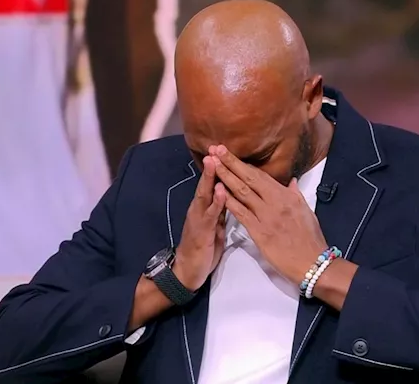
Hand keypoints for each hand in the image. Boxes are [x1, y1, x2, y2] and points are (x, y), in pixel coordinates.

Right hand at [174, 156, 226, 290]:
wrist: (187, 272)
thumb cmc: (203, 251)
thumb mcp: (215, 228)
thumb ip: (220, 212)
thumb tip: (231, 198)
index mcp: (205, 209)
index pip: (213, 185)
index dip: (219, 169)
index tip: (225, 151)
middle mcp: (199, 210)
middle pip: (207, 184)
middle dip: (213, 166)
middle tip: (217, 147)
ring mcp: (198, 219)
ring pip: (204, 195)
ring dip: (210, 178)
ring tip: (216, 161)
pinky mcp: (201, 232)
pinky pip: (209, 215)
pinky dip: (216, 202)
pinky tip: (222, 191)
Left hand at [210, 145, 326, 284]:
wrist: (312, 262)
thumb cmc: (310, 239)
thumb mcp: (306, 211)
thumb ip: (295, 195)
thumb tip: (291, 182)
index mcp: (287, 195)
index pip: (260, 175)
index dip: (243, 163)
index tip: (229, 152)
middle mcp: (275, 201)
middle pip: (249, 178)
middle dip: (230, 163)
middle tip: (216, 149)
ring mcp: (266, 215)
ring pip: (242, 192)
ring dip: (225, 177)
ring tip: (212, 164)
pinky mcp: (259, 231)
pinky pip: (241, 213)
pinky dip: (228, 200)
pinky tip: (217, 191)